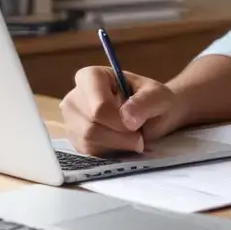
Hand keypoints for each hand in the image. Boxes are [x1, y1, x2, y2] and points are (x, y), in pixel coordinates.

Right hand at [59, 66, 184, 155]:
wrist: (153, 116)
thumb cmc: (154, 101)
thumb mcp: (159, 96)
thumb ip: (145, 103)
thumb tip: (127, 118)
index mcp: (91, 77)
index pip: (98, 106)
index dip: (119, 120)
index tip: (136, 122)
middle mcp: (74, 97)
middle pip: (91, 125)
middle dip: (120, 134)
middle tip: (139, 132)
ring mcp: (71, 120)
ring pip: (88, 141)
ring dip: (117, 144)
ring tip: (132, 135)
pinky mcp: (75, 140)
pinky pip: (89, 152)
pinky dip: (111, 151)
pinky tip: (121, 142)